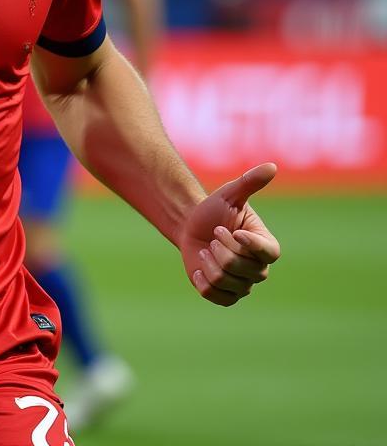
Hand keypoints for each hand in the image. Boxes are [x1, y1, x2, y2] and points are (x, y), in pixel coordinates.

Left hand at [178, 162, 280, 306]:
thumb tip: (272, 166)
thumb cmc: (213, 209)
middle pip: (238, 266)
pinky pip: (215, 295)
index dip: (247, 243)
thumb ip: (250, 182)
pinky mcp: (225, 295)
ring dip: (208, 261)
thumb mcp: (230, 194)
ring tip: (207, 249)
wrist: (190, 225)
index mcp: (266, 246)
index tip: (231, 229)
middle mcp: (259, 269)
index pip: (267, 253)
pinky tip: (200, 266)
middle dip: (219, 246)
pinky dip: (202, 280)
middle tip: (214, 234)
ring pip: (224, 280)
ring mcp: (243, 284)